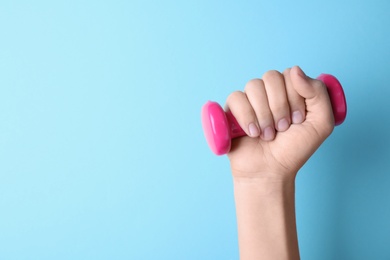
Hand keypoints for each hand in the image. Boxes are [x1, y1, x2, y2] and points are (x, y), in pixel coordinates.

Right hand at [225, 66, 333, 180]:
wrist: (271, 171)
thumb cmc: (294, 149)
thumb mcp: (321, 123)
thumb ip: (318, 92)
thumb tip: (295, 70)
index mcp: (290, 90)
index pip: (290, 74)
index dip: (295, 97)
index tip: (298, 120)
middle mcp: (269, 92)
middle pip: (271, 76)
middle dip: (280, 106)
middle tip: (283, 128)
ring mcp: (249, 99)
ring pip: (253, 86)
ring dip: (264, 115)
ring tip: (268, 134)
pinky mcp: (232, 109)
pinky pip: (236, 98)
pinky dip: (247, 117)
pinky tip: (252, 133)